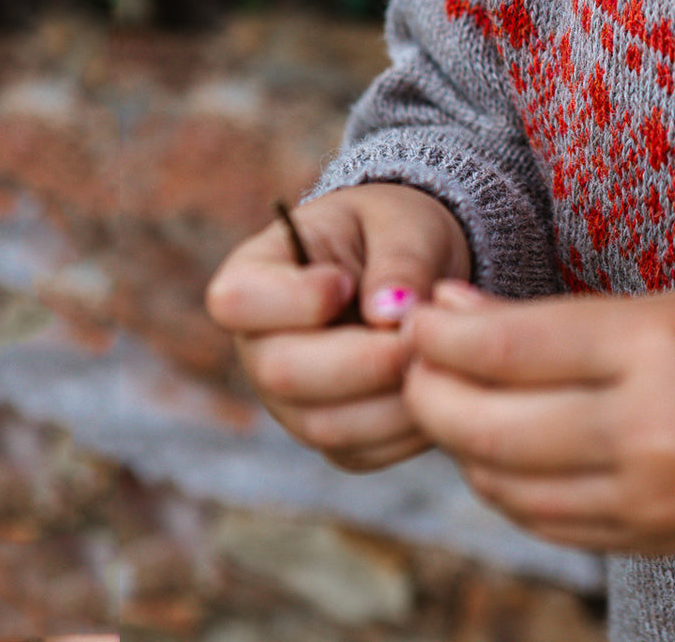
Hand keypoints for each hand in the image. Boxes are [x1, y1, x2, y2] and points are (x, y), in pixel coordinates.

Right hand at [205, 184, 470, 469]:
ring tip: (436, 354)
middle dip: (361, 359)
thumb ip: (399, 259)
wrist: (419, 271)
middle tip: (418, 334)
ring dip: (393, 397)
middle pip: (281, 373)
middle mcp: (260, 347)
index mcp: (255, 275)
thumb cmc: (397, 231)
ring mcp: (290, 401)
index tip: (345, 283)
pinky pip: (364, 450)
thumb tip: (388, 314)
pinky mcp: (334, 437)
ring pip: (325, 426)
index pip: (236, 301)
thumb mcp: (403, 223)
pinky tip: (438, 382)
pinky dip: (410, 426)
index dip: (293, 300)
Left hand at [404, 282, 674, 553]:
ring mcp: (647, 500)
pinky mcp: (645, 541)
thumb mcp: (668, 304)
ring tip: (448, 397)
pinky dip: (501, 485)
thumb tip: (453, 313)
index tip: (415, 314)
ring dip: (456, 440)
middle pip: (489, 425)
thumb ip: (558, 320)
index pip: (510, 346)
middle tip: (410, 359)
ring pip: (503, 482)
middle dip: (427, 390)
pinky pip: (541, 521)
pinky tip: (497, 449)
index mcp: (657, 348)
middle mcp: (648, 431)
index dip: (442, 333)